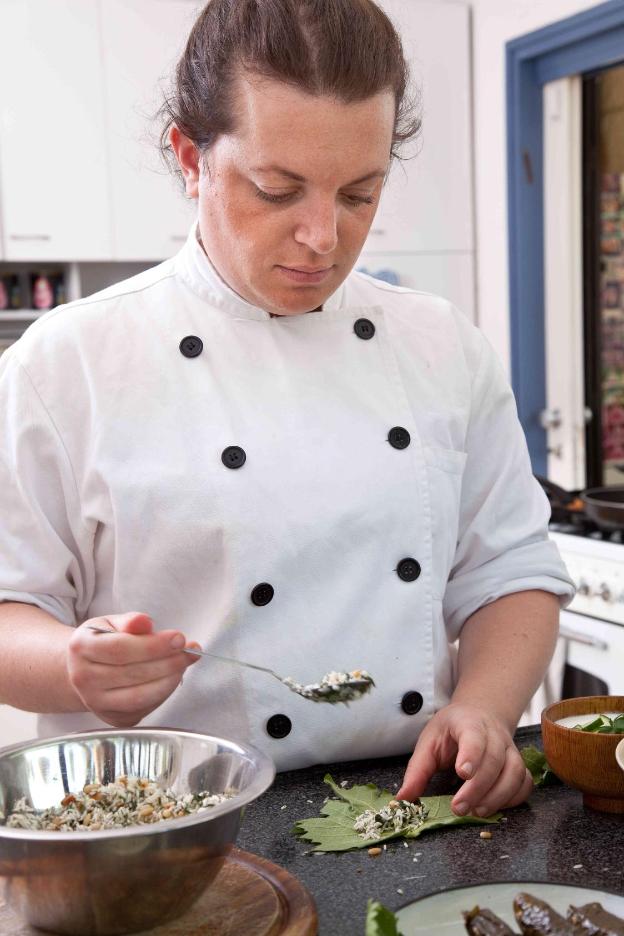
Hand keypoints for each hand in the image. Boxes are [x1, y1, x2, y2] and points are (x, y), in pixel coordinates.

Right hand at [67, 612, 200, 727]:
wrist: (84, 669)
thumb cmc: (103, 641)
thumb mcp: (111, 622)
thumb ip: (130, 621)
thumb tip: (144, 622)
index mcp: (81, 648)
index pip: (121, 649)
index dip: (154, 645)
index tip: (179, 638)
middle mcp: (83, 679)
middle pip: (132, 673)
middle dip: (168, 662)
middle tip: (189, 651)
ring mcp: (95, 703)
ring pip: (139, 696)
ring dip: (169, 680)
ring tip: (183, 663)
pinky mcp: (112, 718)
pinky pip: (143, 709)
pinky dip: (163, 694)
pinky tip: (172, 677)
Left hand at [396, 702, 532, 816]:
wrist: (479, 714)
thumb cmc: (451, 731)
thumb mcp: (429, 742)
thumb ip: (417, 770)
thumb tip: (403, 799)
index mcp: (468, 723)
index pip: (474, 736)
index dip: (471, 755)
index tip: (462, 774)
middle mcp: (494, 735)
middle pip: (494, 760)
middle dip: (478, 788)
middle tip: (459, 808)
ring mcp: (510, 749)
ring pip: (514, 772)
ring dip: (498, 796)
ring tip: (477, 812)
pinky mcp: (519, 764)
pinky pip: (524, 782)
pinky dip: (514, 798)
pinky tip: (496, 807)